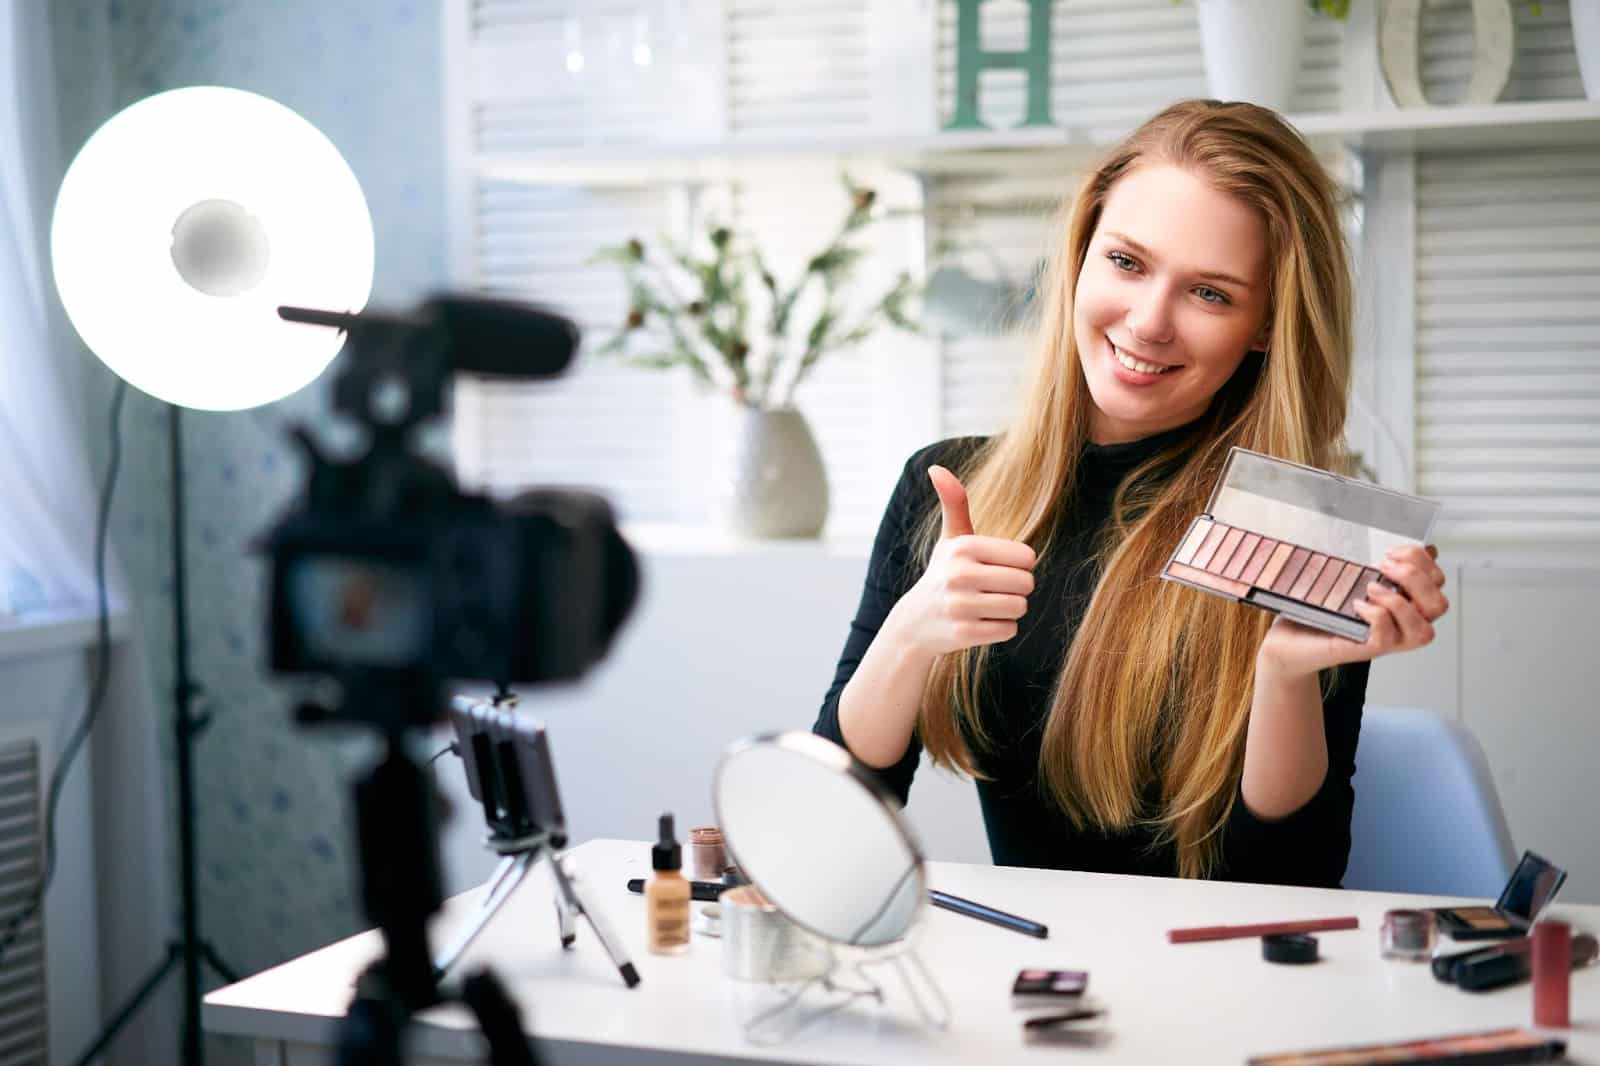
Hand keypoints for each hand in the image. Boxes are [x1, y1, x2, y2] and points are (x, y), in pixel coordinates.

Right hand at [888, 465, 1036, 656]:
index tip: (994, 568)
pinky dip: (999, 629)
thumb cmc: (944, 574)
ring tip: (985, 606)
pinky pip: (1008, 629)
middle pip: (1026, 583)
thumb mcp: (950, 539)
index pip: (1027, 557)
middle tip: (991, 590)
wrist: (915, 622)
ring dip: (1009, 610)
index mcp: (964, 547)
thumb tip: (936, 468)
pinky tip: (978, 623)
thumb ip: (954, 503)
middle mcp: (959, 574)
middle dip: (1016, 589)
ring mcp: (960, 605)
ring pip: (1019, 607)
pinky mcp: (963, 633)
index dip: (1017, 565)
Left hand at [1256, 544, 1448, 678]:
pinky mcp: (1366, 649)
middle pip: (1439, 604)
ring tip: (1370, 586)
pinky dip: (1374, 616)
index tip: (1389, 550)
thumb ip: (1374, 560)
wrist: (1289, 639)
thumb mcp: (1349, 574)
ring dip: (1400, 601)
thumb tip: (1392, 536)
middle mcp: (1403, 622)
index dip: (1423, 559)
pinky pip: (1387, 638)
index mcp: (1406, 599)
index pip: (1438, 580)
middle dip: (1416, 577)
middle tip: (1381, 565)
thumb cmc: (1320, 604)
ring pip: (1424, 631)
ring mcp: (1388, 639)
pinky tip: (1355, 605)